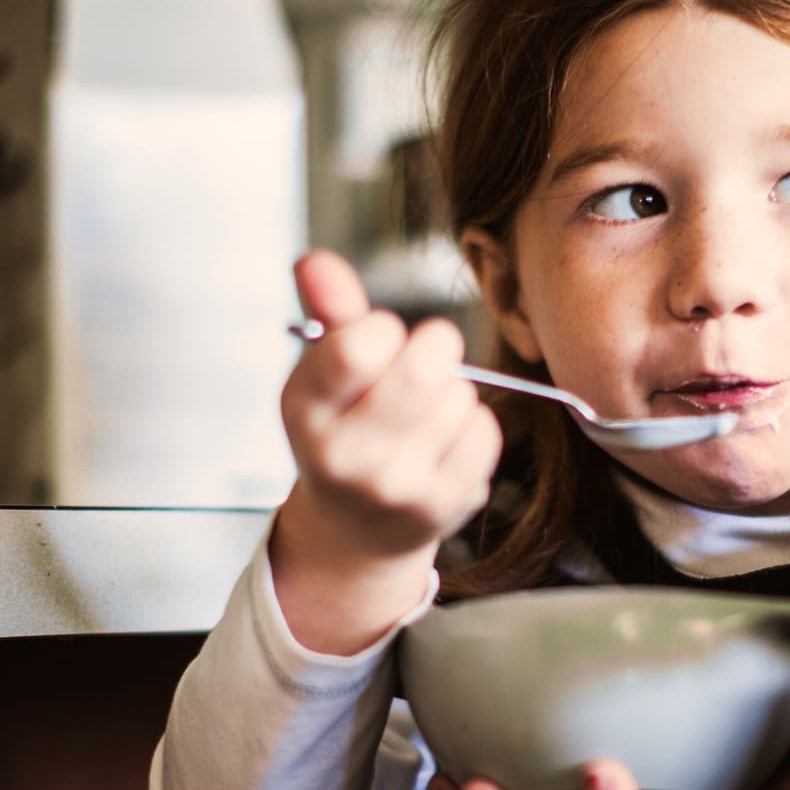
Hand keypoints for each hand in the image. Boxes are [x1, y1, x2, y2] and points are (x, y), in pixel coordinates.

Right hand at [271, 250, 501, 653]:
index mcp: (304, 408)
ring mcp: (394, 487)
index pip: (358, 345)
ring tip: (423, 416)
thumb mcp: (325, 372)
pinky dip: (473, 426)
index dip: (383, 329)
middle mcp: (343, 455)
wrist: (357, 529)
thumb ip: (329, 311)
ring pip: (459, 396)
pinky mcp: (440, 506)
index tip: (378, 342)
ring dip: (452, 393)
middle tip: (420, 365)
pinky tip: (445, 443)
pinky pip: (485, 430)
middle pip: (423, 368)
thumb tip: (314, 260)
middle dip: (434, 350)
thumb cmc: (346, 430)